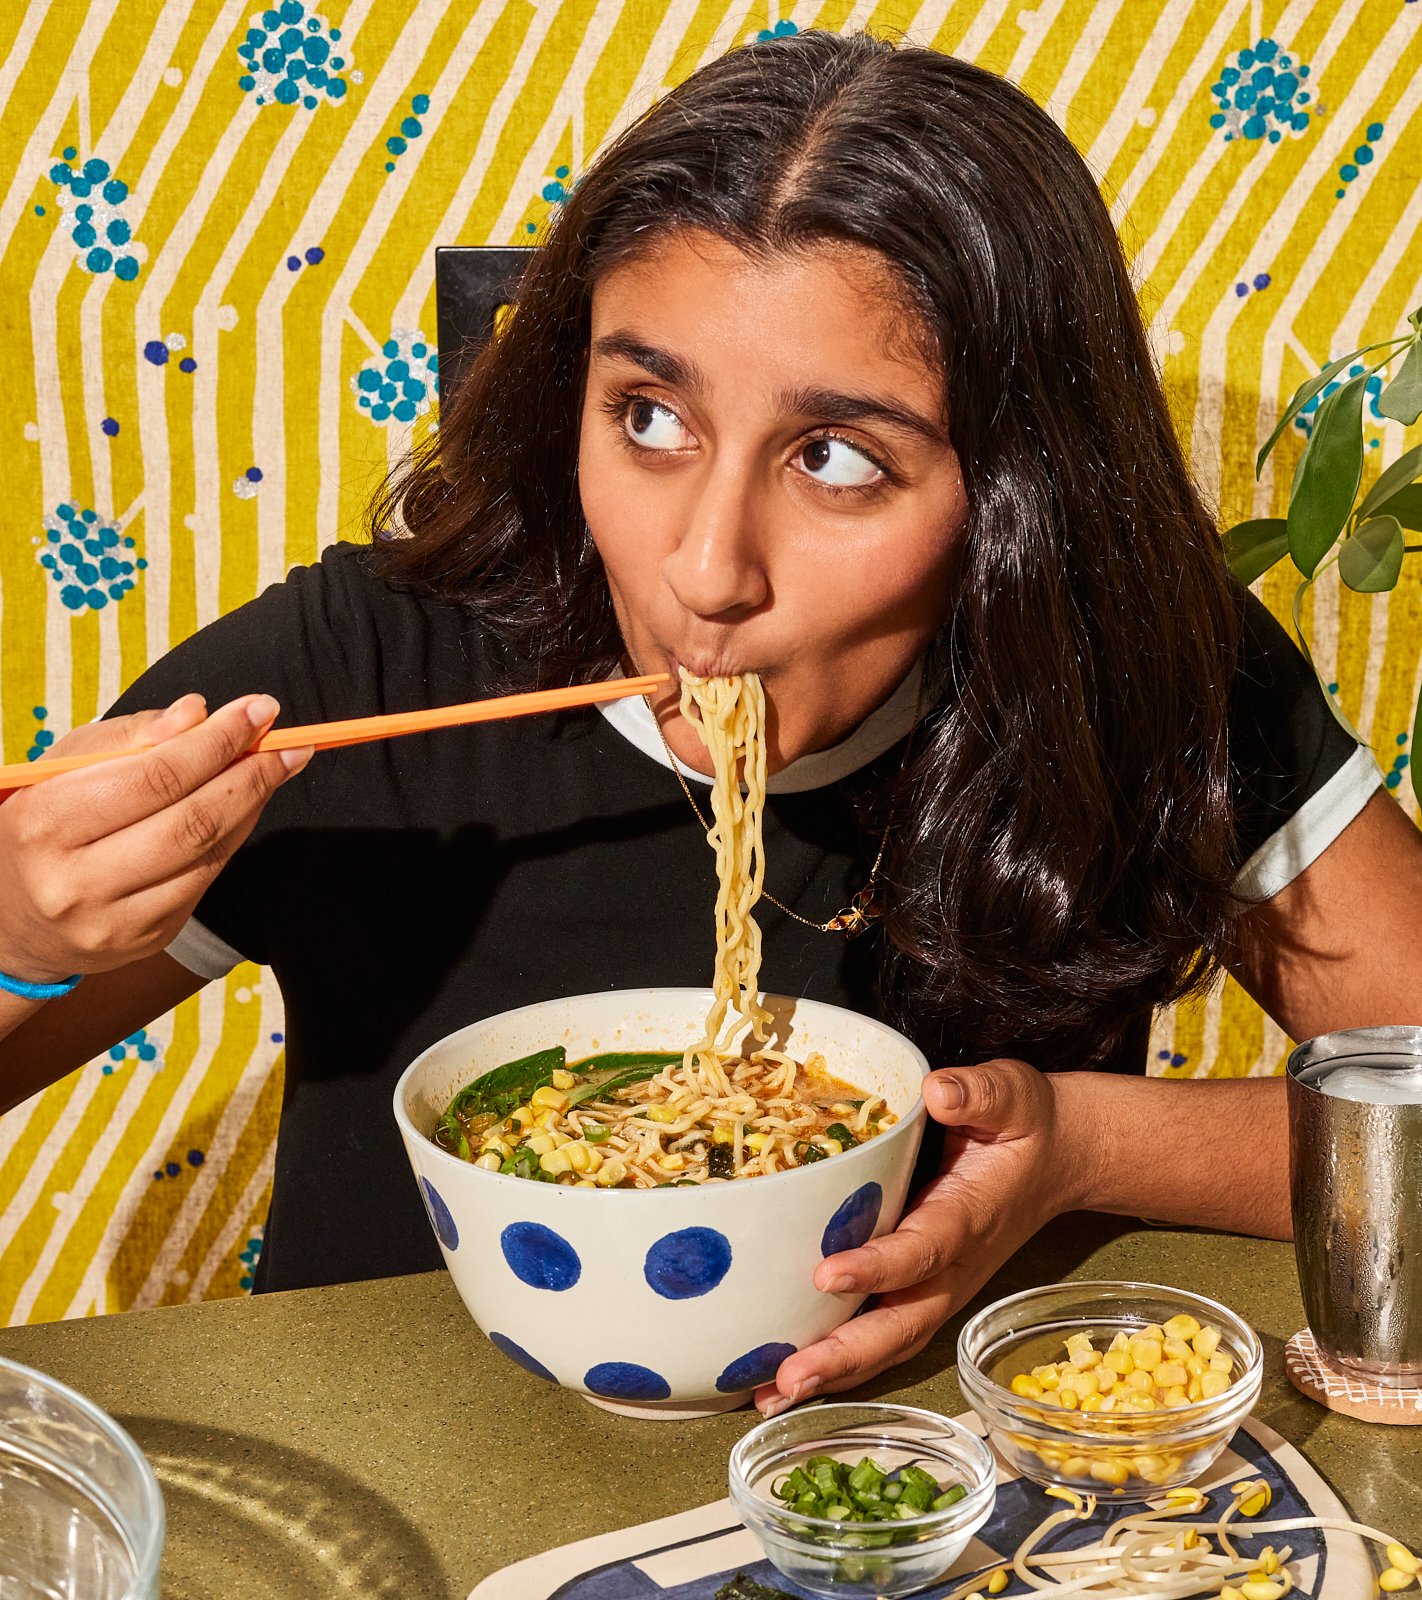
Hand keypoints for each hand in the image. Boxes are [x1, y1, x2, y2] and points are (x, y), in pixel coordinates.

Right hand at [0, 693, 309, 984]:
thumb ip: (128, 737)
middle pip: (192, 821)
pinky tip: (247, 804)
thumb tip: (197, 713)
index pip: (154, 777)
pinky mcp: (145, 940)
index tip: (258, 710)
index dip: (217, 741)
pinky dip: (235, 835)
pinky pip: (206, 879)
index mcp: (47, 824)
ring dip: (253, 803)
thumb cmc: (43, 822)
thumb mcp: (61, 768)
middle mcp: (77, 881)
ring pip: (208, 853)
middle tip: (289, 742)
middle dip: (251, 774)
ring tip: (279, 766)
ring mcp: (113, 920)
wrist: (12, 919)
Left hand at [755, 1058, 1097, 1413]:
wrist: (1061, 1158)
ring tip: (770, 1397)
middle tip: (787, 1378)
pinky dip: (838, 1363)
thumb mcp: (1011, 1095)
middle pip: (900, 1325)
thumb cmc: (1026, 1124)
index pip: (921, 1249)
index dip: (877, 1267)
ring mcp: (939, 1286)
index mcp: (968, 1218)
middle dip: (844, 1356)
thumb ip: (978, 1093)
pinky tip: (787, 1380)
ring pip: (887, 1342)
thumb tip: (939, 1092)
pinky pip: (881, 1335)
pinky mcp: (923, 1289)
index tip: (826, 1274)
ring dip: (833, 1373)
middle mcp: (953, 1266)